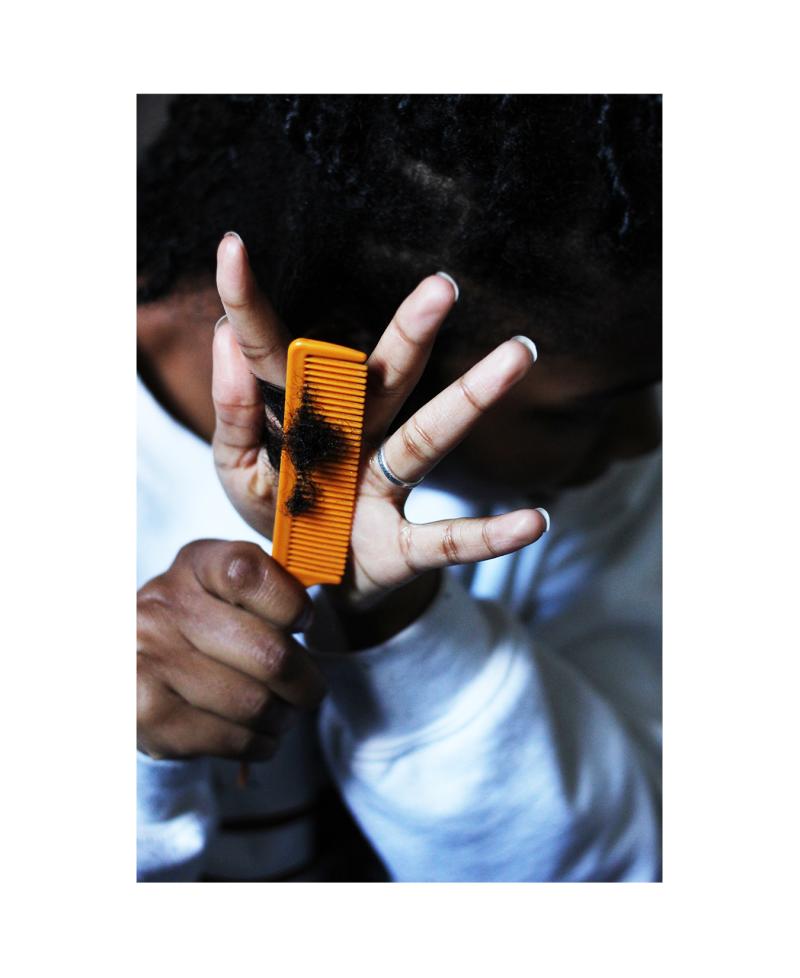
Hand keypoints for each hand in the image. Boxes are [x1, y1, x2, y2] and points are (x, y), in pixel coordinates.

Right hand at [137, 539, 325, 760]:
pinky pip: (231, 738)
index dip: (290, 603)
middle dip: (305, 682)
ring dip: (282, 718)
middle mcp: (164, 607)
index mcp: (194, 566)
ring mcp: (150, 660)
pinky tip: (257, 736)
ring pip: (254, 703)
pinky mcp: (147, 714)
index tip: (302, 622)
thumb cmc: (199, 628)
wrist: (129, 671)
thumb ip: (267, 591)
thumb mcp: (225, 591)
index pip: (249, 573)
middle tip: (309, 691)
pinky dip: (259, 744)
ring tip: (280, 715)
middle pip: (268, 652)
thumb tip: (309, 619)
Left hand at [212, 233, 546, 608]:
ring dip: (471, 399)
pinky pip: (450, 541)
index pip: (275, 356)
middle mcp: (354, 439)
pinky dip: (490, 535)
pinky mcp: (403, 548)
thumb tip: (225, 338)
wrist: (310, 586)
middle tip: (442, 288)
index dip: (250, 305)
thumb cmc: (280, 518)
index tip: (231, 246)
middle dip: (409, 334)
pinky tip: (533, 521)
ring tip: (517, 354)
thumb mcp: (237, 473)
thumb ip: (233, 417)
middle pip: (382, 380)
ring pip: (427, 440)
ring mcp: (383, 490)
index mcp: (304, 420)